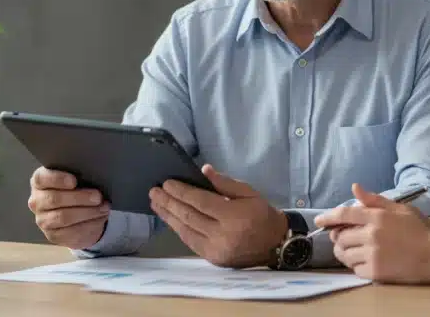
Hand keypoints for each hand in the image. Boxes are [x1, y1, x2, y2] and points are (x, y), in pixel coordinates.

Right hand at [28, 167, 110, 249]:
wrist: (77, 214)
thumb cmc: (76, 190)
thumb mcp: (77, 178)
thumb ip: (79, 175)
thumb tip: (94, 175)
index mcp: (39, 182)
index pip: (41, 178)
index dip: (57, 179)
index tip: (74, 181)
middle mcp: (37, 201)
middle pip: (54, 199)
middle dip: (79, 197)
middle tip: (98, 196)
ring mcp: (43, 220)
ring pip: (63, 217)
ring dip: (87, 212)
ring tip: (103, 208)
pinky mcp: (53, 235)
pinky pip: (71, 232)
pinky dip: (89, 224)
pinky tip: (100, 218)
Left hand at [149, 164, 286, 267]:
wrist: (276, 244)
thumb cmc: (262, 214)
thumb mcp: (249, 192)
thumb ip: (225, 183)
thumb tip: (203, 171)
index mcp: (234, 216)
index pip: (201, 202)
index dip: (182, 192)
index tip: (167, 183)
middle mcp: (223, 235)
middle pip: (189, 216)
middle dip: (169, 202)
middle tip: (154, 192)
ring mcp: (216, 249)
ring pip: (185, 230)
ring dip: (168, 216)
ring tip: (156, 204)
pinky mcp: (213, 259)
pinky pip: (190, 241)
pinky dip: (178, 229)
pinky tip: (170, 219)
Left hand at [314, 184, 429, 284]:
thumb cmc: (418, 230)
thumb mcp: (400, 209)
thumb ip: (375, 200)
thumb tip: (354, 188)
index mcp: (377, 217)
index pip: (344, 214)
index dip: (328, 217)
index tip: (318, 221)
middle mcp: (372, 234)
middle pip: (341, 236)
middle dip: (339, 237)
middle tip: (344, 239)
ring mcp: (373, 254)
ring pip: (344, 254)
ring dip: (345, 252)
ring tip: (354, 251)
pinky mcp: (375, 272)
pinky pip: (354, 269)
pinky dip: (357, 266)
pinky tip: (367, 261)